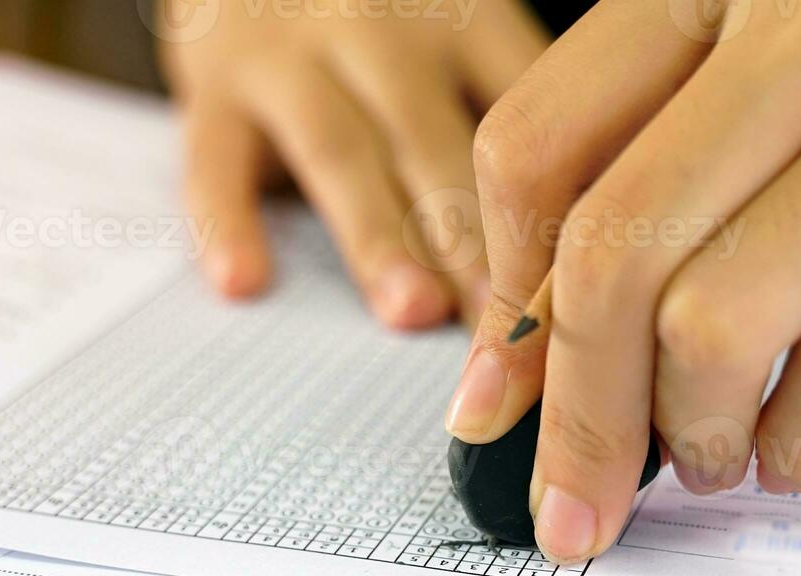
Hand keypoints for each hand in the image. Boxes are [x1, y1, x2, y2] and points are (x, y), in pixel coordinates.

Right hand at [156, 0, 546, 326]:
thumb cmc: (385, 21)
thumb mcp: (462, 34)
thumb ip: (512, 116)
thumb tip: (586, 230)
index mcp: (464, 23)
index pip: (517, 114)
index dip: (545, 202)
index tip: (571, 284)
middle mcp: (381, 33)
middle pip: (433, 141)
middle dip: (471, 237)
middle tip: (502, 320)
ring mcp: (292, 56)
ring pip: (339, 149)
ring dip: (378, 234)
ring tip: (412, 311)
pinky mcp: (214, 83)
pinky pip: (214, 155)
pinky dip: (225, 219)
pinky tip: (245, 282)